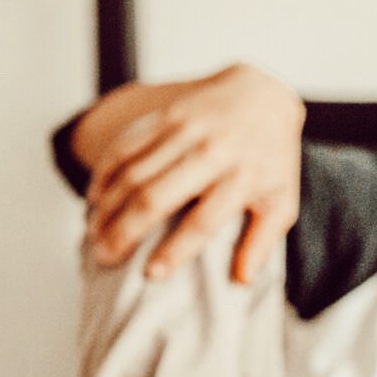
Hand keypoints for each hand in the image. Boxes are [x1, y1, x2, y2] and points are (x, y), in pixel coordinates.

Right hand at [87, 64, 303, 283]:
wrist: (261, 96)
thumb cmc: (272, 160)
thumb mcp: (282, 201)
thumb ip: (262, 242)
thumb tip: (241, 280)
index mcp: (242, 179)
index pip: (203, 222)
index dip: (175, 250)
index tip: (150, 275)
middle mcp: (211, 154)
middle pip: (156, 197)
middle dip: (125, 231)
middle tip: (104, 258)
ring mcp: (185, 132)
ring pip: (133, 172)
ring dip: (107, 206)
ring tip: (93, 234)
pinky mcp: (164, 117)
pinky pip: (125, 146)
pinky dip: (104, 173)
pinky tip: (94, 198)